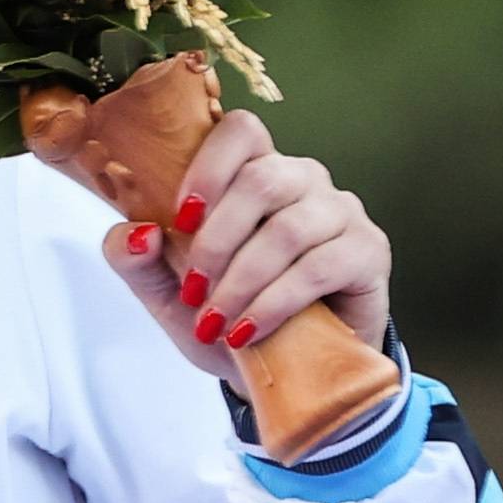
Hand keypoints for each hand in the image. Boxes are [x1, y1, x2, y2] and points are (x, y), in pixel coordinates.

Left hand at [97, 110, 393, 385]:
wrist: (282, 370)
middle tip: (193, 290)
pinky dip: (274, 303)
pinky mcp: (368, 250)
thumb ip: (134, 259)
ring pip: (288, 229)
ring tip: (216, 321)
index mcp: (253, 172)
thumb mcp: (165, 293)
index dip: (208, 167)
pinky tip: (249, 330)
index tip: (180, 218)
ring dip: (242, 282)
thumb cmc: (225, 315)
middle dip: (216, 242)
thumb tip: (137, 232)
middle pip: (261, 181)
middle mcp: (302, 180)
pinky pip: (320, 267)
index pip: (240, 131)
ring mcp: (341, 212)